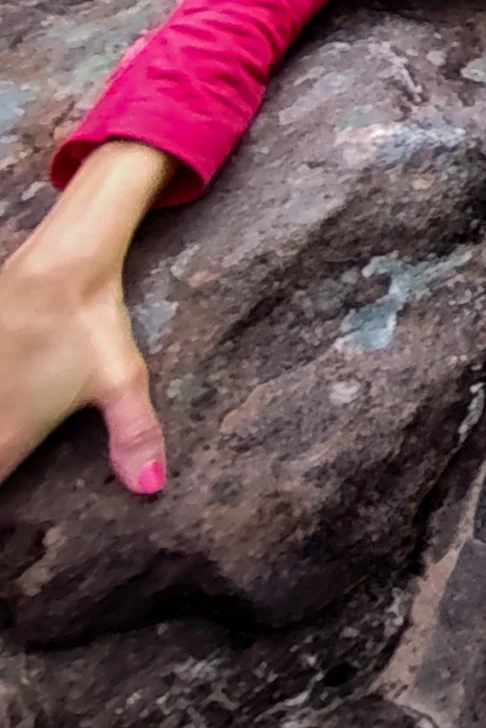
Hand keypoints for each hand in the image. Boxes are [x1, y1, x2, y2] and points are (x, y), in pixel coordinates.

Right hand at [0, 141, 173, 495]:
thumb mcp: (122, 383)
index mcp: (6, 439)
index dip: (0, 521)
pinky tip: (6, 400)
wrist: (58, 267)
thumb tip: (152, 488)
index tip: (14, 536)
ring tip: (13, 439)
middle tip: (16, 467)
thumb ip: (135, 438)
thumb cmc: (89, 329)